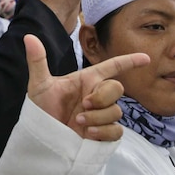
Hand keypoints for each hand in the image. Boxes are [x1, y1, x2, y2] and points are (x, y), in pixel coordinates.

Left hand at [25, 34, 147, 140]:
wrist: (42, 138)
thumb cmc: (41, 110)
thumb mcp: (39, 85)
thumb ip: (37, 60)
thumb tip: (29, 37)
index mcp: (87, 80)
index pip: (112, 67)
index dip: (129, 61)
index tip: (145, 58)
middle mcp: (97, 96)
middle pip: (117, 88)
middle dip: (102, 97)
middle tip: (84, 105)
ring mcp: (102, 115)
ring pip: (116, 111)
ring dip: (98, 117)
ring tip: (78, 122)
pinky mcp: (104, 133)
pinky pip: (117, 131)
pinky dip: (104, 131)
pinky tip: (88, 133)